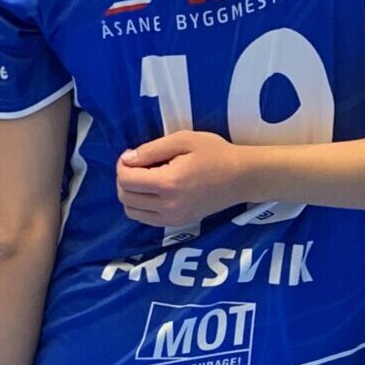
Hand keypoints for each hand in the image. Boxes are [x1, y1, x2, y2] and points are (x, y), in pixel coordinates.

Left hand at [116, 131, 246, 226]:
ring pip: (132, 211)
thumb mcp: (183, 140)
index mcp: (168, 183)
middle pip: (125, 197)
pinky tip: (153, 191)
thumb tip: (127, 159)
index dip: (122, 165)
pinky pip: (145, 219)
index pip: (126, 180)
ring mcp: (173, 219)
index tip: (132, 154)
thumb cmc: (215, 153)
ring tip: (144, 178)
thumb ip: (151, 150)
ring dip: (130, 194)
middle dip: (124, 179)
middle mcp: (167, 206)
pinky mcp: (178, 224)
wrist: (242, 178)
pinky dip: (141, 205)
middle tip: (137, 165)